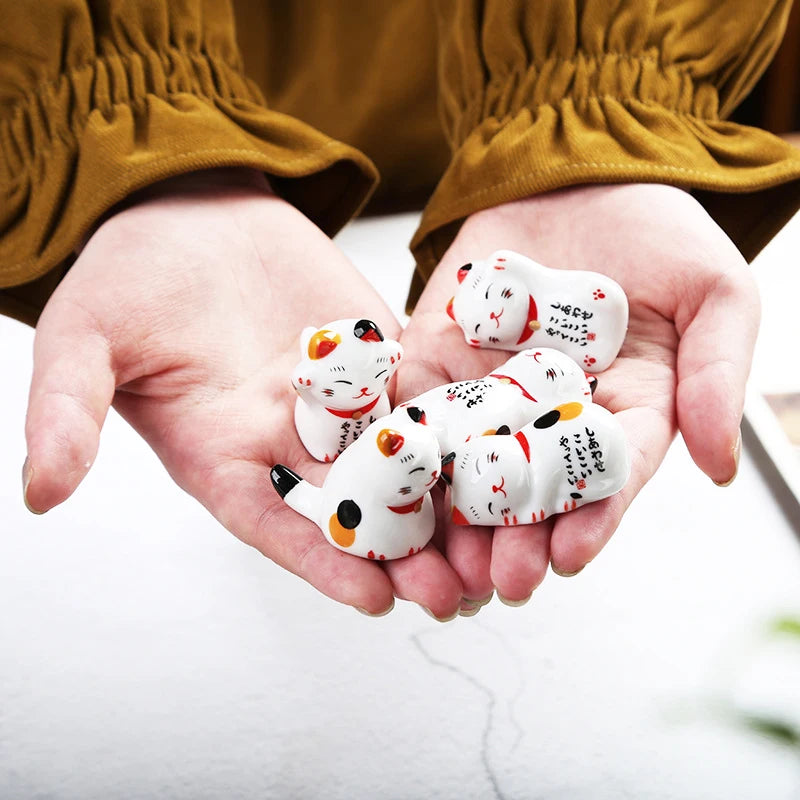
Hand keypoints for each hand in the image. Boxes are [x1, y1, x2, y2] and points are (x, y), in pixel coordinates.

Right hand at [22, 169, 462, 617]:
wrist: (185, 210)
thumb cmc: (126, 278)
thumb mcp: (82, 341)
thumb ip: (66, 413)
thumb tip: (40, 493)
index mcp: (220, 453)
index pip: (272, 525)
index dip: (318, 563)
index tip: (372, 601)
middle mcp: (284, 439)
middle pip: (352, 508)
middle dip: (404, 551)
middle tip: (461, 592)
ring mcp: (336, 397)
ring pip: (399, 458)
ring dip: (447, 498)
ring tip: (498, 538)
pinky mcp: (373, 354)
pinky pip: (420, 389)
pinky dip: (459, 416)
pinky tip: (506, 438)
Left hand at [397, 184, 758, 607]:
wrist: (577, 167)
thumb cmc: (657, 228)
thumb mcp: (714, 294)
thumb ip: (717, 376)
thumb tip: (723, 468)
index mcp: (625, 407)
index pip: (607, 476)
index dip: (591, 520)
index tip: (567, 558)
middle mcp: (553, 410)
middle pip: (532, 486)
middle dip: (516, 535)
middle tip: (498, 578)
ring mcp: (490, 386)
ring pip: (469, 462)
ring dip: (456, 513)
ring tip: (443, 559)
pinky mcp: (438, 356)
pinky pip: (417, 404)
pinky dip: (404, 444)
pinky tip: (390, 481)